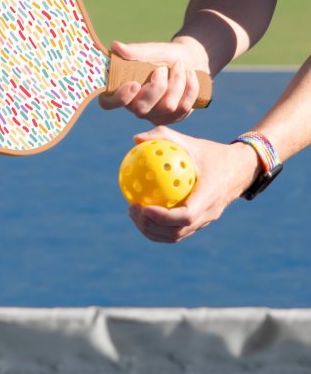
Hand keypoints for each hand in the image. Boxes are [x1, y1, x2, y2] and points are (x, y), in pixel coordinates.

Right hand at [99, 39, 208, 124]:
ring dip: (177, 82)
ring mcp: (154, 115)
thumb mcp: (151, 51)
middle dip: (157, 86)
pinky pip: (183, 108)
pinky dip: (189, 87)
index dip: (119, 98)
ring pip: (167, 107)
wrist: (190, 60)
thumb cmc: (164, 56)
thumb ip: (134, 51)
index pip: (108, 103)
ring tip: (179, 66)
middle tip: (163, 68)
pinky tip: (190, 75)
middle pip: (141, 109)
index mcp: (122, 90)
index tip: (134, 84)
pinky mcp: (173, 118)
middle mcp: (135, 107)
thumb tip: (115, 46)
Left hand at [127, 126, 261, 242]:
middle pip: (177, 232)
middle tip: (132, 209)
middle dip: (151, 226)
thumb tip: (135, 139)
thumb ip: (164, 137)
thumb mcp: (191, 142)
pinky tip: (142, 212)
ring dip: (152, 230)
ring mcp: (205, 221)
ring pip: (176, 236)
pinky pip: (177, 231)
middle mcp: (209, 213)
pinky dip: (158, 227)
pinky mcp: (200, 223)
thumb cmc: (212, 153)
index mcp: (210, 195)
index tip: (143, 207)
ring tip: (133, 213)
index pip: (186, 216)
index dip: (163, 217)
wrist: (240, 169)